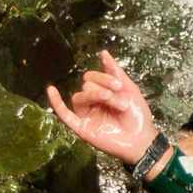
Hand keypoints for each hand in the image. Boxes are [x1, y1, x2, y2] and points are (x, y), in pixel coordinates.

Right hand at [46, 51, 159, 166]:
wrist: (141, 139)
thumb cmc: (137, 115)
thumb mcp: (129, 89)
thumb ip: (115, 72)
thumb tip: (103, 53)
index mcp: (102, 93)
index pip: (92, 77)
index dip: (103, 77)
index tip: (119, 85)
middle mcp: (92, 103)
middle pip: (86, 86)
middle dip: (103, 88)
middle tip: (117, 96)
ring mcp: (86, 115)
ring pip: (78, 97)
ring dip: (95, 95)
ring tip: (111, 100)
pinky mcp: (81, 127)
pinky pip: (63, 114)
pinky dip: (56, 102)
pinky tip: (51, 90)